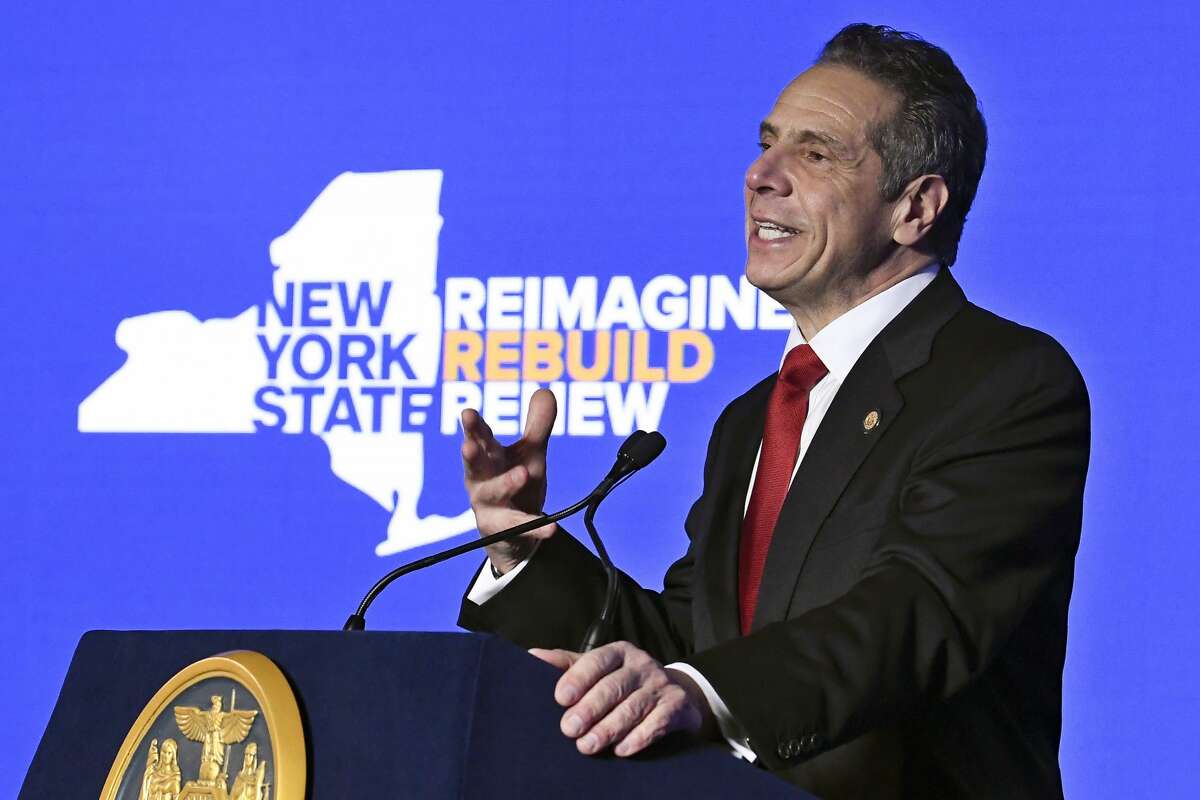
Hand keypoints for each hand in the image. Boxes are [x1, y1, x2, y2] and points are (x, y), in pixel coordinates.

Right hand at [460, 388, 556, 572]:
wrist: (513, 535)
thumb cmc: (516, 484)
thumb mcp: (529, 454)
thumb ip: (537, 425)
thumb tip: (545, 390)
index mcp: (488, 457)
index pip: (479, 438)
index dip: (474, 427)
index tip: (468, 413)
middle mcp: (482, 480)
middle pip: (475, 465)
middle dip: (471, 454)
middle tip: (468, 445)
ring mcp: (490, 506)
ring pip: (493, 494)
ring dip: (505, 483)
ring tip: (522, 474)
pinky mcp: (504, 530)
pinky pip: (520, 527)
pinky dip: (535, 527)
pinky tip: (551, 527)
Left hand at [530, 641, 716, 757]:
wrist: (674, 694)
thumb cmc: (622, 682)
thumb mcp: (596, 669)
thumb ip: (566, 665)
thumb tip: (531, 656)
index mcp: (619, 652)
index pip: (597, 660)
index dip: (578, 678)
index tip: (560, 698)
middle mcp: (642, 665)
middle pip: (614, 686)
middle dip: (590, 709)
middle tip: (569, 729)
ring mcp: (661, 685)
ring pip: (633, 707)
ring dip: (609, 729)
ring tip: (588, 746)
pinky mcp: (677, 706)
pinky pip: (657, 723)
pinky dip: (638, 738)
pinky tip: (621, 750)